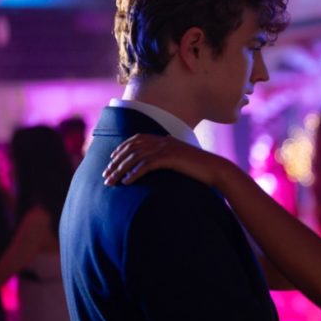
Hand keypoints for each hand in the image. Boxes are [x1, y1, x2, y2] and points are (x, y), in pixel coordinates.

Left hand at [103, 134, 222, 186]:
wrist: (215, 169)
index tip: (110, 160)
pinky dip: (134, 173)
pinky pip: (146, 165)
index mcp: (164, 139)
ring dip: (120, 170)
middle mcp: (163, 141)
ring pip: (135, 158)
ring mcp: (166, 148)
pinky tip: (127, 182)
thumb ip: (170, 153)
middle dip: (115, 162)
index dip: (121, 149)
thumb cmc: (199, 167)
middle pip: (131, 149)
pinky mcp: (170, 158)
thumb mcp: (182, 157)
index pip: (136, 139)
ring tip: (111, 182)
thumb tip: (162, 153)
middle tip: (105, 175)